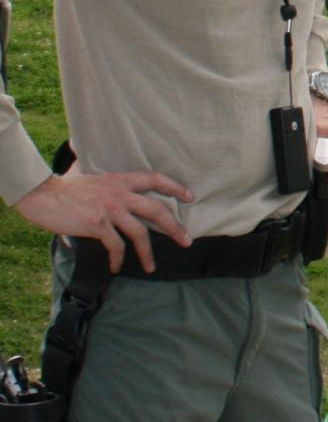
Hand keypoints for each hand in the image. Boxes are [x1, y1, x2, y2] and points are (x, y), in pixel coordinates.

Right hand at [15, 170, 194, 273]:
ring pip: (140, 233)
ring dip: (148, 252)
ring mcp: (110, 210)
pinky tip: (117, 267)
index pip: (155, 179)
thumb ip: (100, 171)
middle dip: (174, 227)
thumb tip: (89, 155)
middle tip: (187, 240)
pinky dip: (118, 259)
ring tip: (152, 266)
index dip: (175, 187)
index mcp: (120, 180)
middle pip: (157, 210)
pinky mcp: (98, 225)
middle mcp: (120, 194)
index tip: (190, 197)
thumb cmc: (64, 186)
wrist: (42, 195)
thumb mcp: (89, 172)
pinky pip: (116, 246)